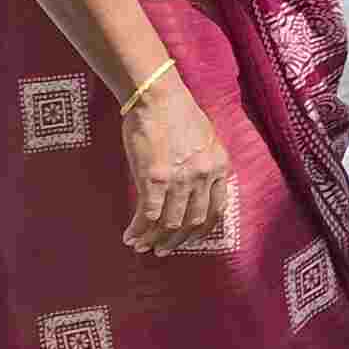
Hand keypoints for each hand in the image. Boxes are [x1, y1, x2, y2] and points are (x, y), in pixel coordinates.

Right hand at [118, 73, 232, 254]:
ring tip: (141, 246)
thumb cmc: (179, 114)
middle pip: (192, 222)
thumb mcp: (206, 140)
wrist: (158, 97)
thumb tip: (198, 189)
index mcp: (219, 166)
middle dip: (175, 241)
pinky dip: (138, 230)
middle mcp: (203, 176)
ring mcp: (180, 179)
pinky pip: (147, 215)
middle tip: (162, 250)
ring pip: (168, 223)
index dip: (201, 231)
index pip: (217, 211)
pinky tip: (129, 236)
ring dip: (153, 239)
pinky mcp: (154, 178)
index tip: (189, 239)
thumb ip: (206, 165)